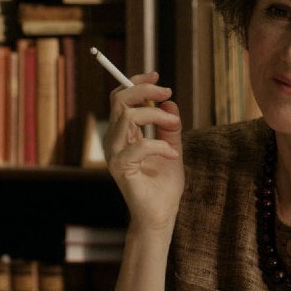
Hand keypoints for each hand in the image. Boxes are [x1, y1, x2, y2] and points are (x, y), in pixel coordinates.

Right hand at [104, 71, 183, 232]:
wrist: (162, 215)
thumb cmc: (164, 185)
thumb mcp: (172, 147)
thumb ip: (169, 127)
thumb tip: (169, 103)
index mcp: (123, 134)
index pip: (120, 99)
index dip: (136, 82)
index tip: (157, 76)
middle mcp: (115, 141)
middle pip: (119, 100)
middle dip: (144, 89)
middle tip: (167, 92)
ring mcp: (115, 155)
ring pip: (128, 116)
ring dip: (156, 115)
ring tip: (174, 125)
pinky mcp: (121, 169)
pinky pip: (140, 145)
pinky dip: (160, 145)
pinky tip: (173, 154)